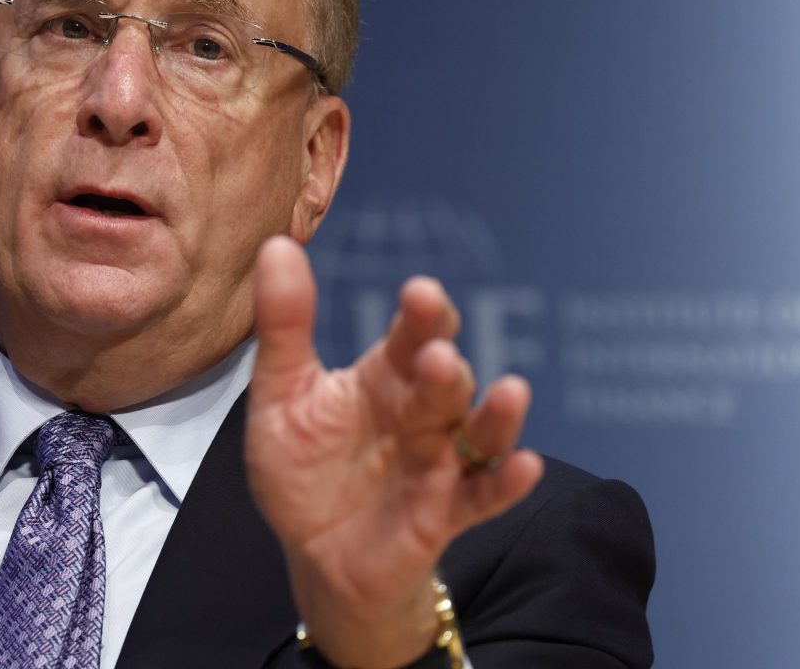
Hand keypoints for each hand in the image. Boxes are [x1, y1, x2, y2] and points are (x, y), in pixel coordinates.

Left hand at [247, 236, 543, 668]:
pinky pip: (484, 495)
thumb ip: (285, 326)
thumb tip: (276, 243)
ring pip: (479, 432)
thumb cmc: (303, 469)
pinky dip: (506, 481)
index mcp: (383, 378)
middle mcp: (421, 414)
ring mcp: (439, 463)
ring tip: (509, 392)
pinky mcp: (445, 514)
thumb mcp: (282, 396)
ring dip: (494, 415)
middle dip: (445, 367)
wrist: (314, 557)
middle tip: (437, 354)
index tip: (420, 292)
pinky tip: (524, 464)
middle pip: (445, 381)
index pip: (410, 337)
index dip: (421, 316)